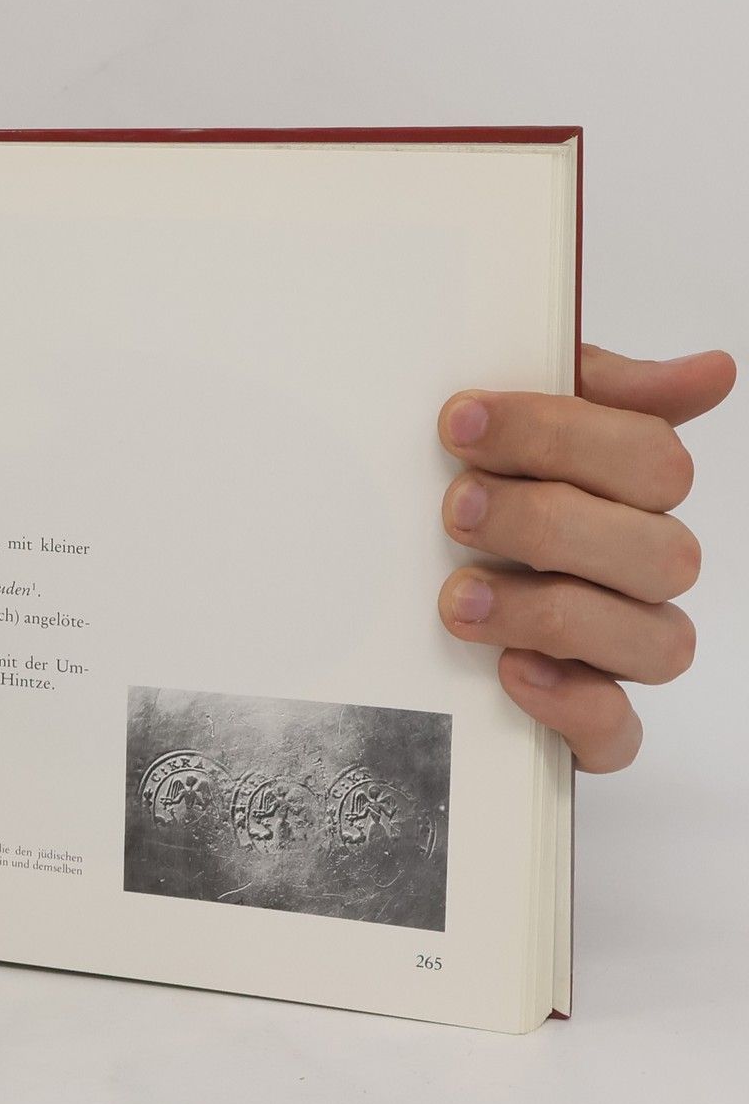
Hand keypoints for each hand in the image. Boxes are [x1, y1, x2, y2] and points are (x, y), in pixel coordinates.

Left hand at [438, 344, 735, 771]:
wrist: (389, 592)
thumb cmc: (467, 484)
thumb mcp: (509, 422)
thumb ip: (590, 387)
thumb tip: (713, 370)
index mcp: (630, 492)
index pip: (651, 458)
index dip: (559, 435)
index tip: (460, 421)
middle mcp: (639, 571)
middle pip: (659, 552)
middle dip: (548, 523)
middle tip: (455, 508)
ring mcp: (618, 651)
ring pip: (656, 642)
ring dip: (552, 613)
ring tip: (459, 595)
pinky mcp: (585, 722)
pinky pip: (618, 733)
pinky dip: (572, 705)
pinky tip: (512, 671)